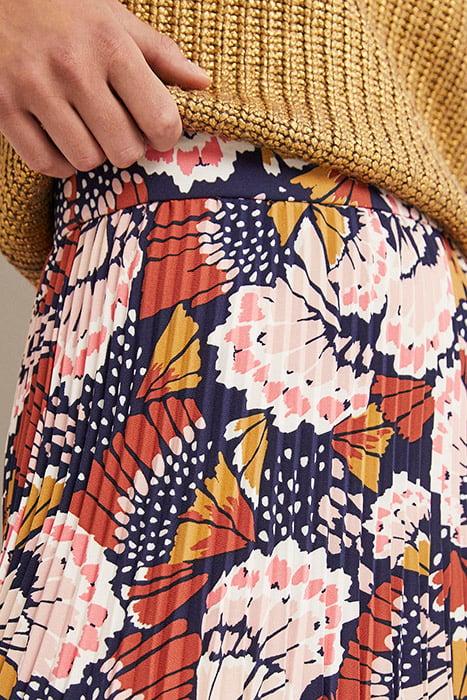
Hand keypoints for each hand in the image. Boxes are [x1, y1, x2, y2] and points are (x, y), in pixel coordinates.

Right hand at [0, 0, 210, 176]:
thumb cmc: (63, 9)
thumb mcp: (114, 19)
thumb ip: (160, 54)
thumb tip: (201, 83)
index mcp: (110, 45)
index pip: (160, 120)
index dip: (165, 135)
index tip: (156, 129)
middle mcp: (73, 68)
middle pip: (124, 150)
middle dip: (128, 146)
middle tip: (118, 129)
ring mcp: (34, 89)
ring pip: (86, 160)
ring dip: (93, 153)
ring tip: (87, 130)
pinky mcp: (4, 108)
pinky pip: (46, 163)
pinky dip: (60, 162)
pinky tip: (61, 139)